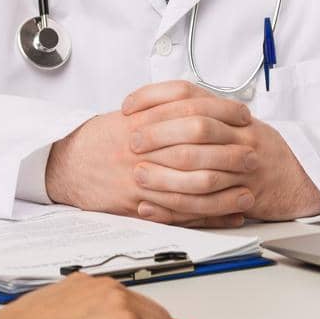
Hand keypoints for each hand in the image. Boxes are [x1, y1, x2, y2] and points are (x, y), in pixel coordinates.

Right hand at [43, 88, 253, 218]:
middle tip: (253, 155)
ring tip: (248, 192)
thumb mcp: (129, 115)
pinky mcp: (136, 204)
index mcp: (141, 121)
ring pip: (188, 187)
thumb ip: (161, 106)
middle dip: (228, 153)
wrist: (66, 163)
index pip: (189, 109)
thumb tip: (201, 101)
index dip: (221, 112)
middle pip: (194, 149)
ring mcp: (139, 178)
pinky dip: (205, 217)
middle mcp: (142, 148)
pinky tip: (226, 216)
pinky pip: (176, 214)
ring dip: (223, 191)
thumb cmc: (100, 140)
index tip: (243, 115)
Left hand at [123, 81, 319, 222]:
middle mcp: (239, 135)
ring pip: (203, 168)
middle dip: (161, 134)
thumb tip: (150, 104)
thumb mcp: (230, 120)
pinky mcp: (245, 195)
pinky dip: (175, 207)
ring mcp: (244, 166)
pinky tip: (150, 207)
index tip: (128, 106)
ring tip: (138, 174)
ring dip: (165, 173)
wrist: (298, 174)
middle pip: (197, 127)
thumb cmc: (256, 147)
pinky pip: (208, 204)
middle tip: (133, 141)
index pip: (189, 94)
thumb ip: (199, 110)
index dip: (155, 97)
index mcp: (229, 112)